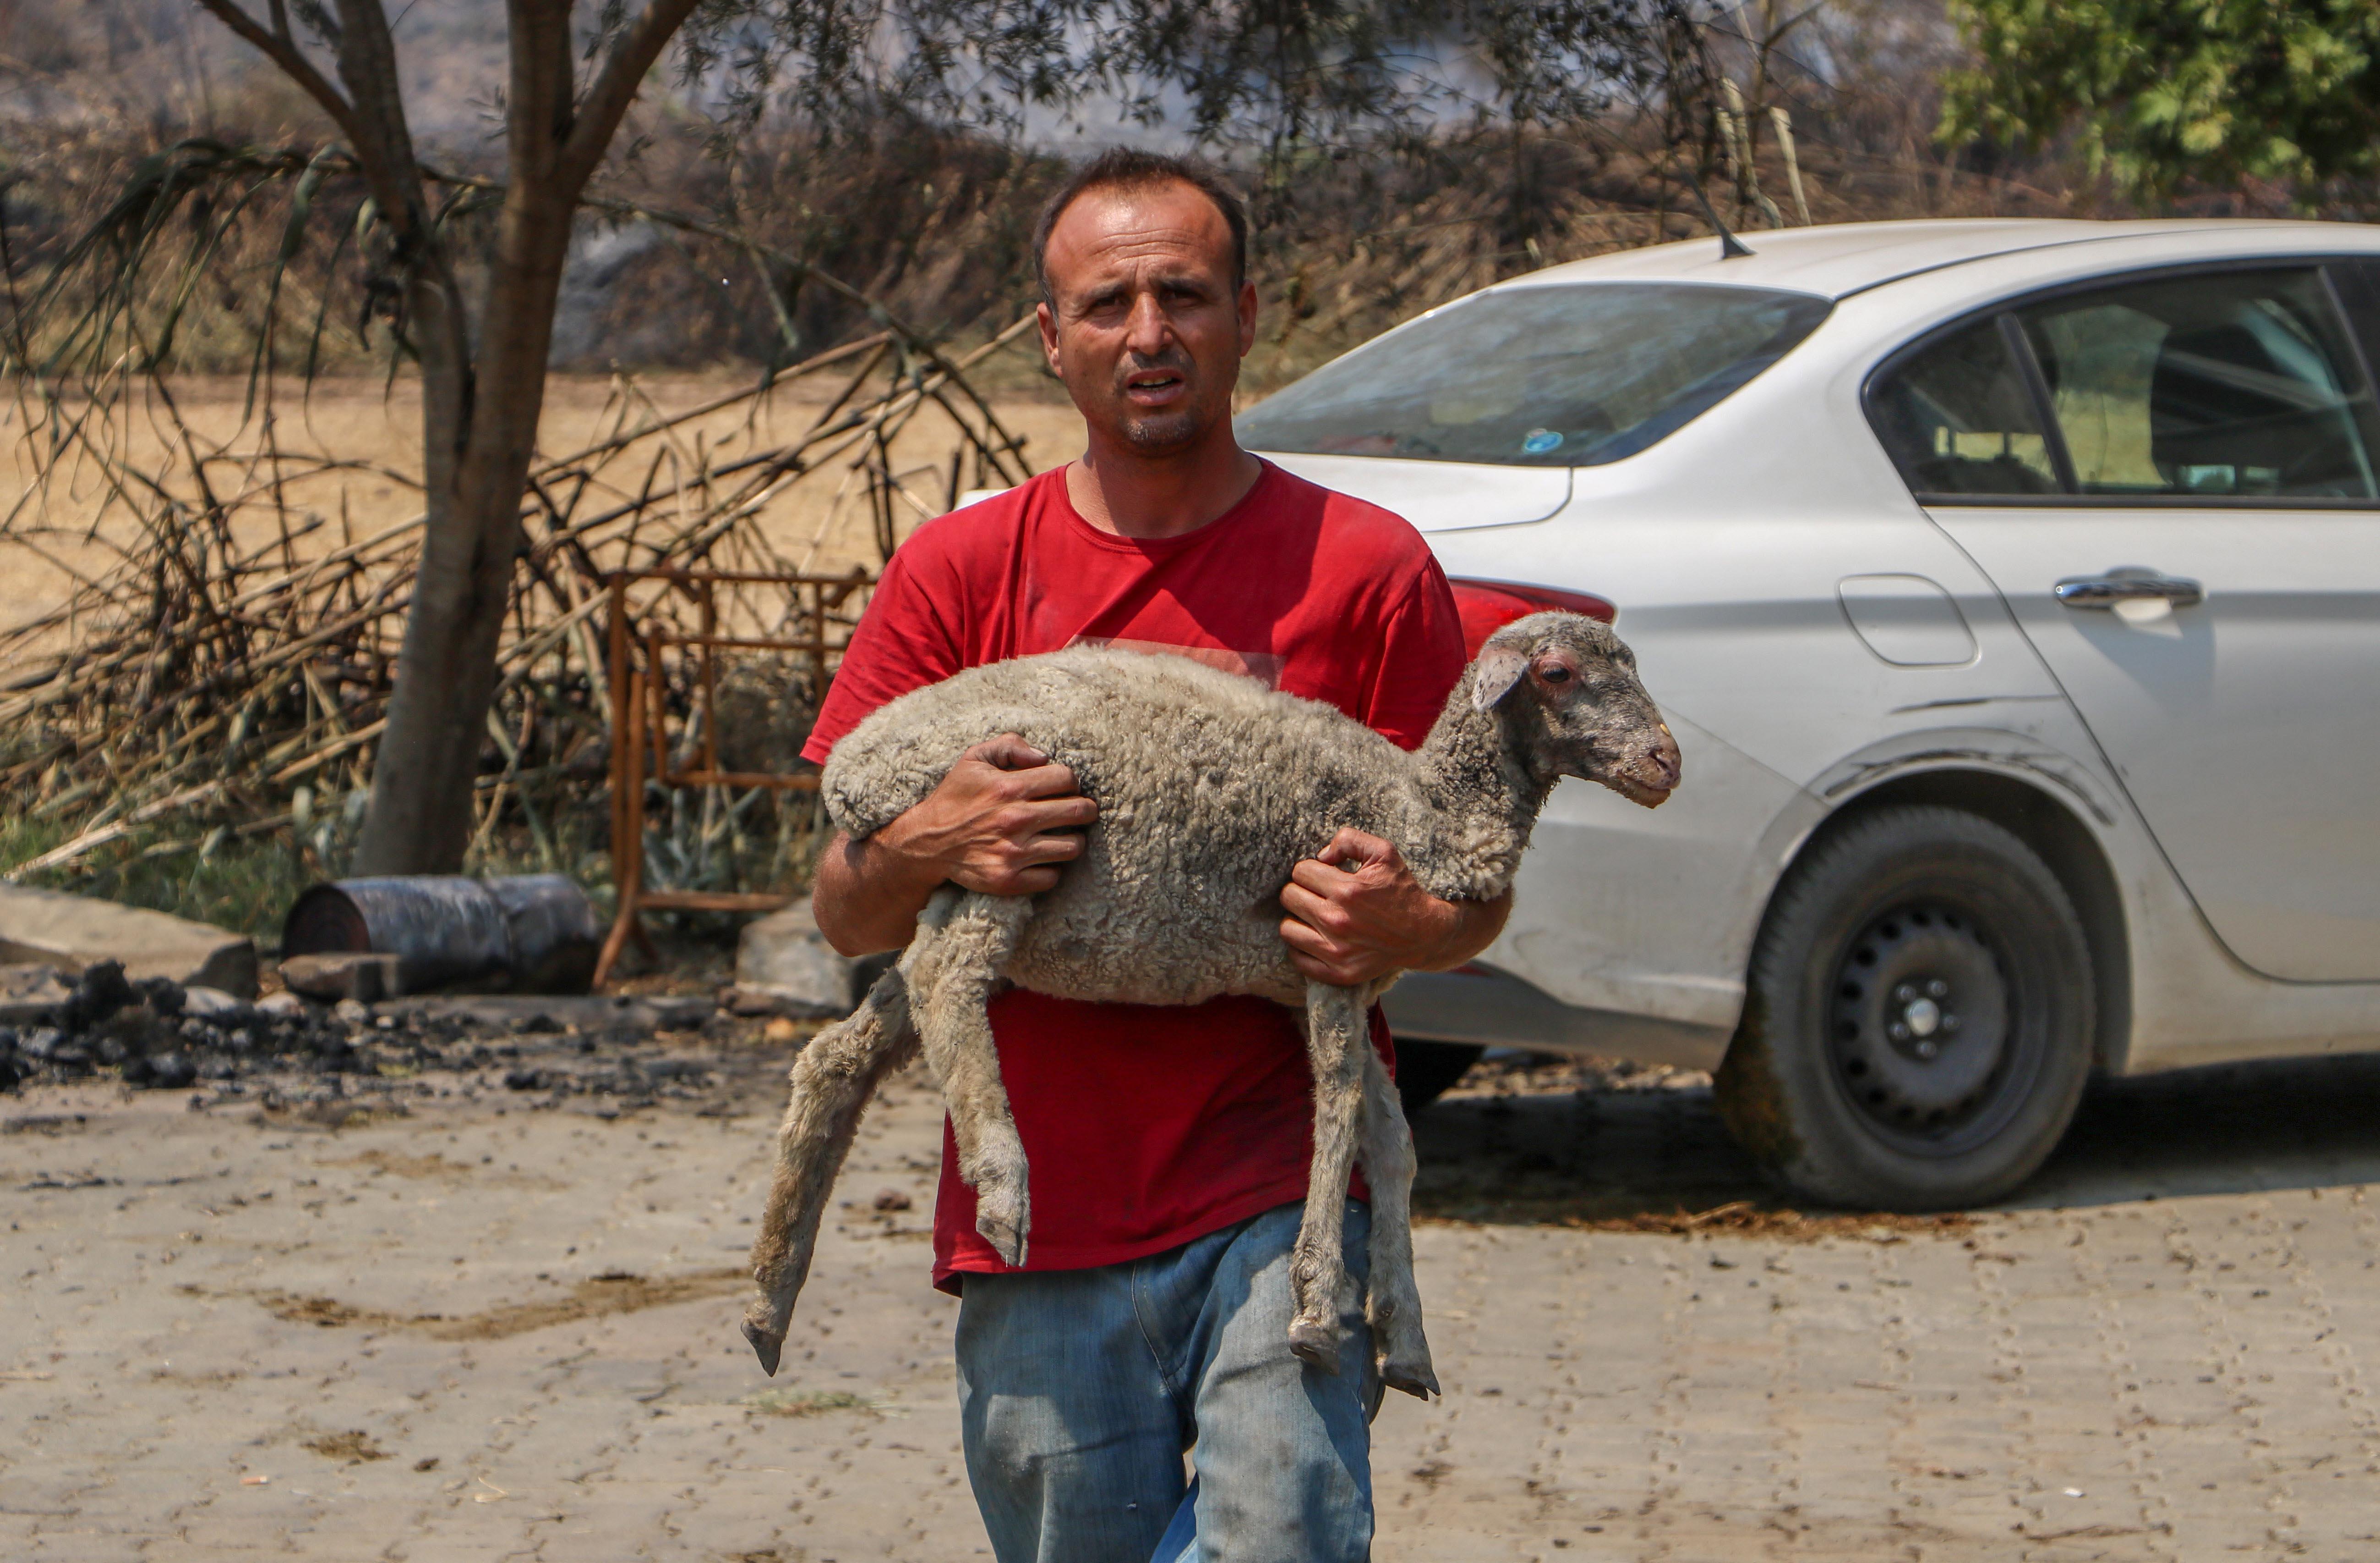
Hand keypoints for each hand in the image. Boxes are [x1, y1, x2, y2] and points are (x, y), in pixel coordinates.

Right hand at [875, 734, 1098, 896]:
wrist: (926, 842)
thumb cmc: (955, 797)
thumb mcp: (974, 759)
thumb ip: (1010, 745)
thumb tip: (1044, 757)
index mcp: (1009, 788)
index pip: (1066, 779)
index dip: (1070, 781)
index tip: (1065, 788)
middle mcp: (1014, 820)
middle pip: (1079, 812)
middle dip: (1085, 809)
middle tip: (1080, 811)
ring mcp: (1013, 853)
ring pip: (1072, 847)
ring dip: (1073, 840)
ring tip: (1063, 835)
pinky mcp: (1009, 881)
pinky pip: (1052, 877)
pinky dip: (1052, 869)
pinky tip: (1042, 859)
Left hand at [1279, 827, 1503, 986]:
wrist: (1425, 934)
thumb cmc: (1403, 890)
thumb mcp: (1384, 852)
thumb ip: (1349, 840)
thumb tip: (1320, 855)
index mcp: (1347, 890)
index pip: (1300, 871)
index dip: (1311, 869)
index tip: (1325, 875)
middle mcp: (1337, 921)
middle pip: (1289, 897)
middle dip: (1302, 890)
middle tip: (1319, 894)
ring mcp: (1336, 951)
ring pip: (1287, 929)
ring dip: (1298, 919)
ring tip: (1315, 915)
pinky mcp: (1338, 973)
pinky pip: (1297, 958)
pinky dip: (1301, 947)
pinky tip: (1316, 937)